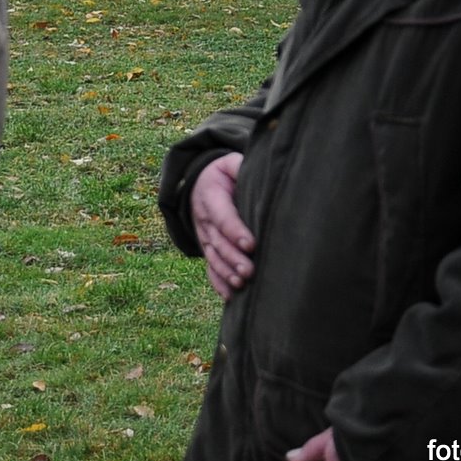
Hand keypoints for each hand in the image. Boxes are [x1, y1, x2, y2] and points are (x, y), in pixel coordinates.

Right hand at [191, 151, 255, 300]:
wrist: (200, 184)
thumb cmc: (224, 175)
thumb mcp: (229, 164)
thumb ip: (240, 166)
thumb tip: (260, 169)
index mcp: (210, 195)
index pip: (222, 215)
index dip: (235, 231)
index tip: (251, 244)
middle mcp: (204, 218)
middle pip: (218, 241)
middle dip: (233, 257)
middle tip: (249, 271)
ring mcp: (204, 236)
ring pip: (213, 256)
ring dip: (226, 272)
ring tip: (242, 283)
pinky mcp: (207, 248)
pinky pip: (209, 268)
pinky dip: (218, 282)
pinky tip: (230, 295)